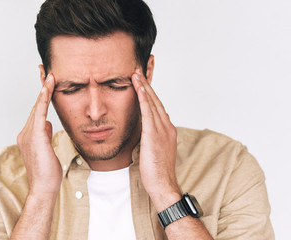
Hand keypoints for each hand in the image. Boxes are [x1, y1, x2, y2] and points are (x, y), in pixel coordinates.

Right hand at [17, 74, 61, 196]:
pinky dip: (44, 99)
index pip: (37, 111)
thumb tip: (48, 123)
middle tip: (45, 70)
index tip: (46, 82)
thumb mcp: (48, 148)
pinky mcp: (35, 136)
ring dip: (44, 89)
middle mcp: (25, 132)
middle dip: (41, 87)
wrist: (44, 187)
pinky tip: (48, 87)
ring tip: (49, 74)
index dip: (42, 96)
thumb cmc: (48, 171)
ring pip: (38, 106)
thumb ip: (45, 134)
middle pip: (36, 105)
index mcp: (29, 135)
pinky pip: (40, 113)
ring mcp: (28, 134)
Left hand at [131, 69, 181, 210]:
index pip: (158, 106)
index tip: (142, 82)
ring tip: (136, 73)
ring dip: (144, 86)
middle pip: (156, 100)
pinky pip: (149, 112)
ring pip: (153, 102)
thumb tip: (146, 128)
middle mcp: (167, 126)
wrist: (162, 184)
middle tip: (138, 70)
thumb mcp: (155, 149)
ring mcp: (162, 129)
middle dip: (147, 84)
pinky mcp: (154, 134)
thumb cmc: (157, 170)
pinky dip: (145, 98)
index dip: (150, 93)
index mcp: (167, 129)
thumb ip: (152, 136)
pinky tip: (139, 88)